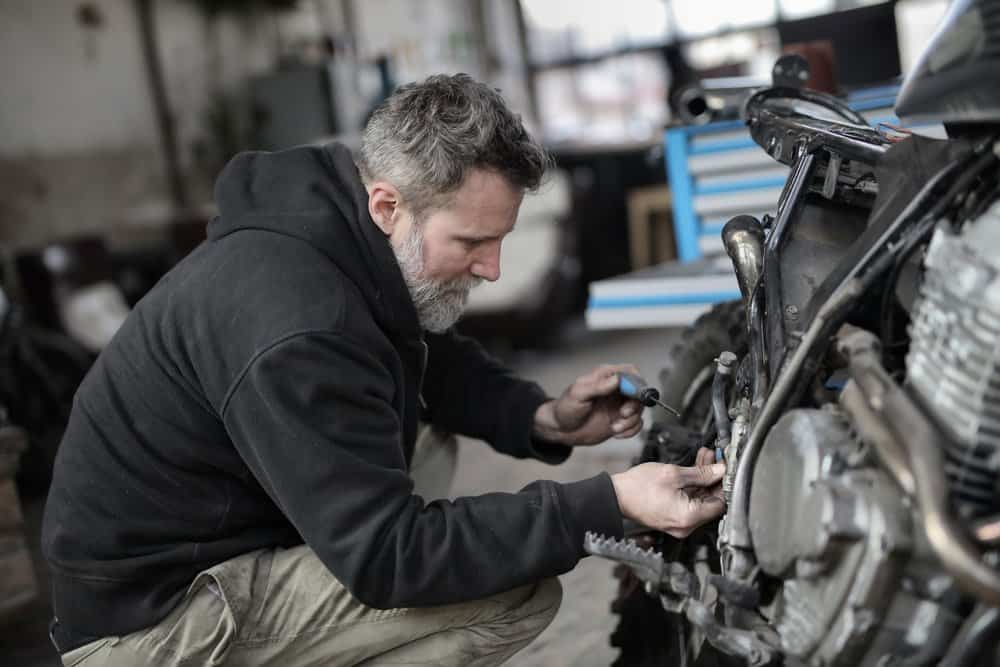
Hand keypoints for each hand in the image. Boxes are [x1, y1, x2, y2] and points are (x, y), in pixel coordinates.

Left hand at [533, 364, 643, 445]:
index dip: (636, 383)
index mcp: (605, 377)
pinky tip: (617, 433)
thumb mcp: (578, 394)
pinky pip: (636, 423)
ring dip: (631, 420)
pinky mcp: (620, 419)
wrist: (561, 429)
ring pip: (639, 409)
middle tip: (623, 414)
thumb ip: (598, 386)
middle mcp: (615, 389)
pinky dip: (631, 430)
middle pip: (639, 391)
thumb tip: (616, 379)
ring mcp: (619, 405)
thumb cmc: (566, 408)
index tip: (632, 396)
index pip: (630, 372)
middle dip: (635, 405)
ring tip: (615, 427)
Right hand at [610, 459, 725, 537]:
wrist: (616, 496)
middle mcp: (687, 525)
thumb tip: (720, 470)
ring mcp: (680, 523)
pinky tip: (693, 469)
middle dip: (713, 477)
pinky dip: (693, 486)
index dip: (724, 483)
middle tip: (714, 458)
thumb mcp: (673, 474)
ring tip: (704, 457)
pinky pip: (689, 502)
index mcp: (689, 517)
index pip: (721, 503)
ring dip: (703, 479)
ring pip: (700, 499)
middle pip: (711, 501)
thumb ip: (701, 473)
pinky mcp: (673, 518)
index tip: (725, 467)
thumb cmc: (638, 487)